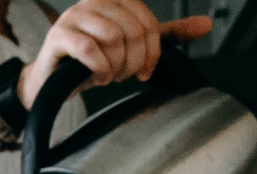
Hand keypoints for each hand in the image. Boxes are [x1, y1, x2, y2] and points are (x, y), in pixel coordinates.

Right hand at [18, 0, 212, 104]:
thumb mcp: (132, 46)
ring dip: (115, 66)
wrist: (50, 83)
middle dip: (133, 60)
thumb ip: (166, 35)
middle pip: (132, 29)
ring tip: (109, 75)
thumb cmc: (89, 63)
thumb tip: (206, 24)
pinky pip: (89, 50)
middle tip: (124, 76)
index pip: (146, 20)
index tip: (145, 70)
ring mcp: (73, 17)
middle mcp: (93, 2)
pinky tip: (97, 77)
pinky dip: (99, 69)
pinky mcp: (57, 37)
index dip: (152, 50)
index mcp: (114, 0)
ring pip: (112, 38)